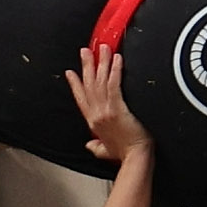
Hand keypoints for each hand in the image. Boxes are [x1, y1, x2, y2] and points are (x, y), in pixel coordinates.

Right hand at [64, 43, 151, 163]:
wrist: (135, 159)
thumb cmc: (125, 155)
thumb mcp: (105, 151)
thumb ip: (96, 147)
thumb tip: (89, 146)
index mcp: (93, 122)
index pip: (81, 99)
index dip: (75, 84)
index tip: (70, 72)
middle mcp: (96, 114)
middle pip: (88, 84)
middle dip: (86, 65)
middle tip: (85, 50)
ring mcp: (105, 110)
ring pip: (99, 81)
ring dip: (101, 62)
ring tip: (101, 47)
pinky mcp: (117, 109)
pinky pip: (114, 84)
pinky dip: (114, 70)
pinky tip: (116, 59)